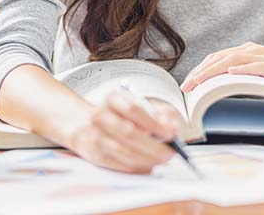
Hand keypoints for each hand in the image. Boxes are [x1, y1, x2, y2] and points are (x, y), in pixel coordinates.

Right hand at [66, 90, 182, 173]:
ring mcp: (95, 136)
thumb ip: (162, 113)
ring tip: (163, 158)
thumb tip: (172, 128)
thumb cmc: (123, 115)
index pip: (133, 109)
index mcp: (112, 98)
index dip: (154, 123)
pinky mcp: (96, 155)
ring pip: (126, 151)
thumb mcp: (143, 106)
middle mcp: (100, 116)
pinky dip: (139, 166)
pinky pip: (121, 164)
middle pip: (129, 133)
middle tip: (171, 152)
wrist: (91, 126)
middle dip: (154, 145)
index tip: (170, 134)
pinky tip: (150, 163)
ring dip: (149, 158)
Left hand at [179, 42, 263, 93]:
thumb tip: (226, 90)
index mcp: (249, 52)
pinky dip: (242, 68)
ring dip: (213, 70)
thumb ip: (246, 78)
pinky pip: (256, 65)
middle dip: (200, 71)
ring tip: (199, 81)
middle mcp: (253, 50)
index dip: (201, 69)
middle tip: (186, 87)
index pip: (218, 58)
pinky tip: (230, 73)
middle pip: (220, 57)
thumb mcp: (263, 77)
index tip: (188, 83)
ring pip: (233, 59)